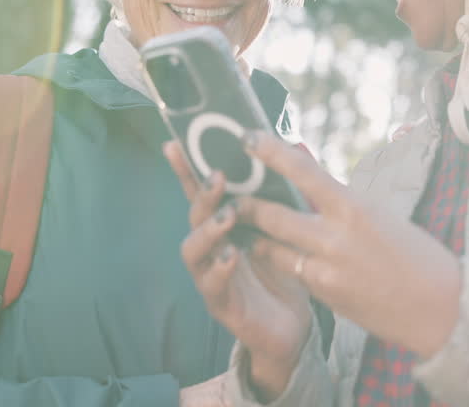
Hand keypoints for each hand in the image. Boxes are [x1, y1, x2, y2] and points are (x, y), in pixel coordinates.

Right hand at [166, 142, 311, 399]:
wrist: (292, 326)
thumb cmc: (284, 272)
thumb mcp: (285, 230)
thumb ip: (278, 198)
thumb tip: (288, 149)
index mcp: (225, 226)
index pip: (202, 193)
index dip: (187, 169)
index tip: (176, 143)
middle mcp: (211, 248)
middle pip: (195, 216)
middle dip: (202, 194)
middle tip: (218, 177)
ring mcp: (211, 275)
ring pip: (194, 250)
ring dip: (207, 230)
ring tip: (226, 216)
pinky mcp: (221, 304)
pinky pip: (212, 285)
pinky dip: (219, 269)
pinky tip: (231, 256)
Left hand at [235, 131, 462, 356]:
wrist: (439, 307)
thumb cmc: (416, 254)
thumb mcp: (379, 216)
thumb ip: (341, 202)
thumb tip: (310, 181)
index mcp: (354, 206)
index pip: (304, 171)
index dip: (271, 152)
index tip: (247, 137)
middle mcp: (336, 235)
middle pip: (274, 214)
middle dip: (246, 204)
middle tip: (229, 195)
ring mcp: (327, 268)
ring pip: (272, 247)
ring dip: (253, 236)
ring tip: (239, 226)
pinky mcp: (325, 293)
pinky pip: (291, 272)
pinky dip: (278, 261)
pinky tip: (270, 256)